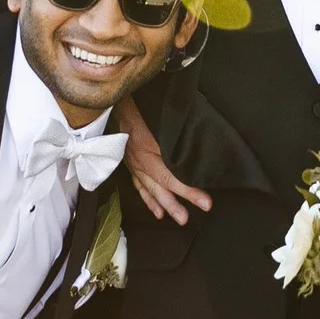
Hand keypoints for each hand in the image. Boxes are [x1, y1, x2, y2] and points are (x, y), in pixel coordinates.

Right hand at [122, 95, 211, 225]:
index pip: (172, 177)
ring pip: (148, 189)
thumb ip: (174, 135)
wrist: (113, 98)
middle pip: (160, 188)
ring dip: (162, 205)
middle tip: (187, 219)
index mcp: (148, 151)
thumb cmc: (138, 104)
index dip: (189, 192)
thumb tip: (195, 149)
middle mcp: (139, 161)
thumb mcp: (158, 118)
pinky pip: (138, 184)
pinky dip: (147, 198)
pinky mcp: (128, 161)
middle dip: (175, 205)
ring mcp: (132, 162)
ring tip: (176, 218)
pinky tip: (156, 209)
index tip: (206, 203)